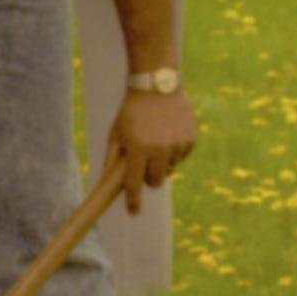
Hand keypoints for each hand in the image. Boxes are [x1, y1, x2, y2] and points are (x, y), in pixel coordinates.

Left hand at [108, 89, 196, 213]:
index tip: (133, 211)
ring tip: (156, 140)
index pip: (134, 183)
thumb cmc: (131, 111)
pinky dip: (174, 152)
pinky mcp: (190, 140)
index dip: (133, 200)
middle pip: (155, 182)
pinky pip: (181, 157)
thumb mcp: (116, 133)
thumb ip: (111, 159)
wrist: (156, 84)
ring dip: (162, 162)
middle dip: (148, 178)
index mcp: (137, 148)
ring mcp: (177, 144)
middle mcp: (159, 149)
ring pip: (169, 169)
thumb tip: (106, 183)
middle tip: (144, 164)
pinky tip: (168, 134)